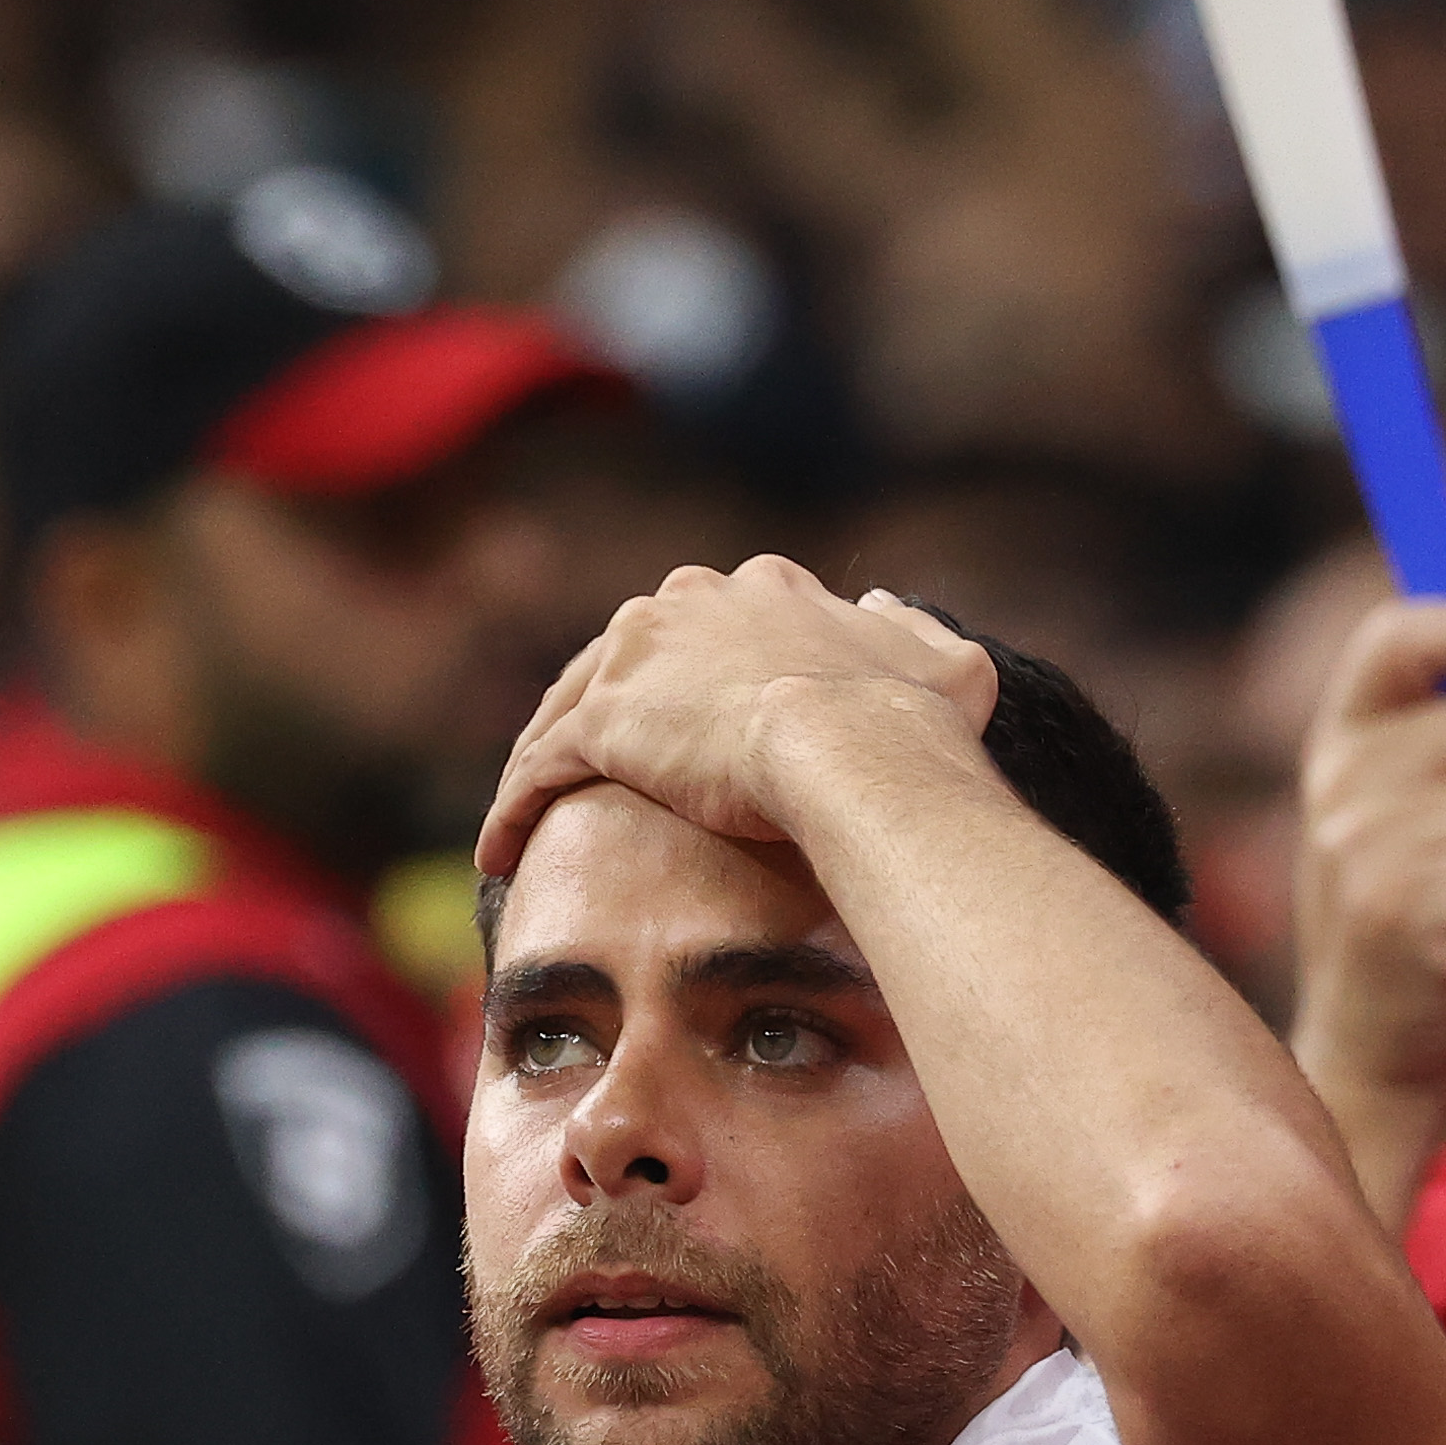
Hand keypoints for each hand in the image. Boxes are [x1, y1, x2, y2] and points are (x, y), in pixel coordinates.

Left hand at [479, 560, 998, 877]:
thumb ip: (908, 629)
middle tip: (602, 770)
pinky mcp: (603, 719)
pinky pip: (540, 765)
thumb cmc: (910, 723)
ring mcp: (639, 656)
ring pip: (571, 705)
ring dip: (546, 757)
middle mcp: (689, 602)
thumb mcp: (946, 662)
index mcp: (763, 590)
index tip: (688, 727)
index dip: (694, 677)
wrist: (858, 753)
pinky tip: (499, 854)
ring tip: (531, 812)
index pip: (706, 627)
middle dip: (611, 708)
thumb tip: (882, 605)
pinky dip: (515, 808)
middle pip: (627, 655)